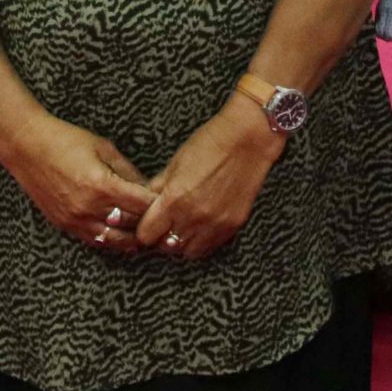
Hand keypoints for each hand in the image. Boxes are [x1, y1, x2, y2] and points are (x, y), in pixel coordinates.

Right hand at [0, 111, 158, 253]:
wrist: (26, 146)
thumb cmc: (65, 140)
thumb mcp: (103, 147)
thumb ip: (127, 170)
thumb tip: (147, 187)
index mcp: (101, 185)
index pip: (141, 205)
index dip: (158, 206)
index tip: (169, 204)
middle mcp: (88, 207)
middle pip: (130, 226)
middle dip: (148, 223)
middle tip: (163, 222)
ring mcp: (75, 219)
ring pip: (113, 240)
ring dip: (131, 239)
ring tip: (146, 235)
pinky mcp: (64, 224)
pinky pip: (93, 239)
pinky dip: (110, 239)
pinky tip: (122, 237)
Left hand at [136, 103, 284, 260]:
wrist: (247, 139)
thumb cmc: (209, 144)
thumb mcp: (175, 164)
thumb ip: (158, 189)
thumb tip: (144, 205)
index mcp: (174, 200)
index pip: (146, 235)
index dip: (145, 228)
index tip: (149, 222)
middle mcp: (193, 217)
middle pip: (166, 246)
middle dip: (162, 235)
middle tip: (165, 223)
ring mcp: (214, 224)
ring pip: (188, 252)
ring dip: (182, 241)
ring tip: (184, 225)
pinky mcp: (232, 226)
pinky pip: (210, 246)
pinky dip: (202, 240)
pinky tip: (202, 225)